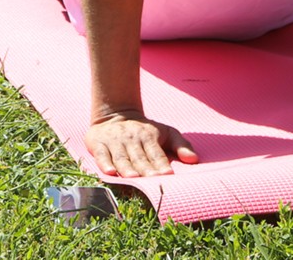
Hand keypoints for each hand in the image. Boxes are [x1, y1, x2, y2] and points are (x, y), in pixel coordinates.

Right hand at [84, 111, 199, 176]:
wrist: (114, 112)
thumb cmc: (145, 129)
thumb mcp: (166, 132)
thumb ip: (181, 145)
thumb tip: (194, 160)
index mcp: (149, 136)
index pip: (156, 153)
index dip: (161, 164)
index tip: (168, 174)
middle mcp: (131, 139)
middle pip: (139, 157)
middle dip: (146, 169)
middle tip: (153, 180)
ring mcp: (114, 141)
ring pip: (121, 157)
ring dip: (127, 168)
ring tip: (133, 178)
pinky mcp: (98, 143)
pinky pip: (101, 154)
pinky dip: (104, 163)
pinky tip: (109, 172)